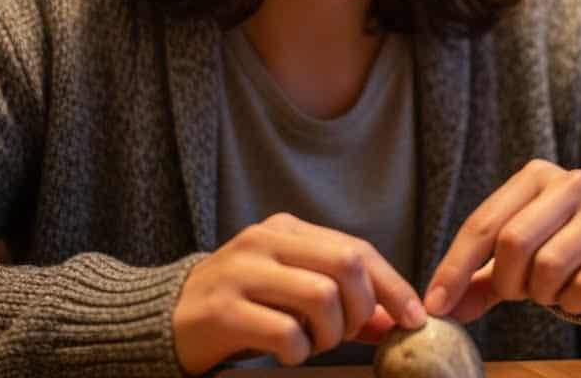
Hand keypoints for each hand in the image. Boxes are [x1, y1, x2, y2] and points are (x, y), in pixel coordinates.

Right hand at [172, 212, 425, 373]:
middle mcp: (264, 241)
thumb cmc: (240, 305)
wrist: (166, 318)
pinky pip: (286, 333)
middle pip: (346, 264)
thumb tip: (398, 318)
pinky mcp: (223, 310)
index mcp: (286, 228)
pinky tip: (285, 352)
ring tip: (311, 343)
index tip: (414, 318)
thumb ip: (341, 297)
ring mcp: (241, 272)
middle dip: (362, 309)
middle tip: (344, 333)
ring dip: (329, 334)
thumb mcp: (290, 289)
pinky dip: (298, 351)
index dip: (393, 286)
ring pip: (321, 297)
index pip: (356, 249)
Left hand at [424, 159, 580, 322]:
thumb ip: (479, 280)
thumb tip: (441, 310)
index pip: (482, 224)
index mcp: (535, 176)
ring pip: (551, 265)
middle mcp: (572, 182)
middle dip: (509, 282)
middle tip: (519, 294)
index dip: (455, 268)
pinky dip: (574, 304)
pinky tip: (580, 296)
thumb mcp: (520, 258)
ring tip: (553, 291)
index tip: (436, 307)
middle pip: (514, 242)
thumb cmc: (567, 249)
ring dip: (544, 294)